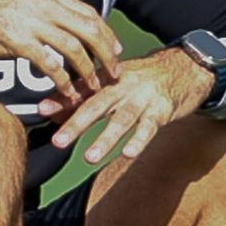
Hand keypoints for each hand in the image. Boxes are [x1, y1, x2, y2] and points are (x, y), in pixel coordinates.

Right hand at [0, 0, 121, 100]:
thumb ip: (47, 7)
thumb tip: (68, 23)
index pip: (89, 13)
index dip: (106, 33)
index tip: (115, 50)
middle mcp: (46, 5)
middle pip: (89, 29)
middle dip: (107, 53)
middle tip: (114, 71)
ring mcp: (33, 23)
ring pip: (74, 48)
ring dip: (88, 70)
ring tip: (94, 86)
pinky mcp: (19, 42)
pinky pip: (50, 65)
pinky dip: (63, 81)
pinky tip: (68, 92)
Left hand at [40, 49, 215, 162]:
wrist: (186, 68)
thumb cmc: (142, 79)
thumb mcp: (112, 83)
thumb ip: (81, 96)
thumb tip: (46, 109)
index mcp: (108, 78)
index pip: (81, 90)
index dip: (61, 101)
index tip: (40, 111)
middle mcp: (123, 86)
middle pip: (97, 105)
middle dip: (76, 123)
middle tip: (58, 141)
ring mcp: (143, 98)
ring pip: (122, 119)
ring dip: (105, 138)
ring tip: (89, 157)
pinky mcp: (162, 110)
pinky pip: (149, 127)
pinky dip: (139, 140)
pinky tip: (128, 154)